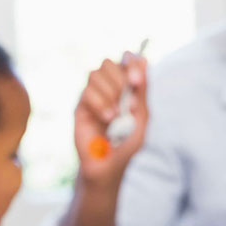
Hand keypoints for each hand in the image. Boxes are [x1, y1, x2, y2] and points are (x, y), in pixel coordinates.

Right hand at [75, 54, 147, 185]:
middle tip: (128, 100)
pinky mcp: (80, 107)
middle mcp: (107, 88)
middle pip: (108, 63)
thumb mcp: (141, 119)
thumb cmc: (126, 145)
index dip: (130, 62)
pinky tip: (107, 119)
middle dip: (120, 78)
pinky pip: (87, 92)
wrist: (108, 166)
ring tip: (116, 115)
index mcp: (125, 86)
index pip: (125, 59)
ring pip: (95, 74)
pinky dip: (100, 104)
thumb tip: (144, 61)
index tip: (136, 80)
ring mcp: (92, 97)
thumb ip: (142, 92)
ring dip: (109, 93)